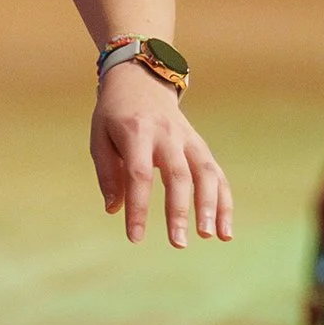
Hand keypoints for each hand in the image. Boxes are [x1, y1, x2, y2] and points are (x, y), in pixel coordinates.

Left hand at [90, 68, 233, 246]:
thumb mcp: (100, 138)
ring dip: (211, 206)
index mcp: (137, 133)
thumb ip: (108, 173)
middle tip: (179, 243)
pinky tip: (224, 229)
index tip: (135, 238)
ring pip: (206, 173)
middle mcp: (167, 135)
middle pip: (178, 176)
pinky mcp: (200, 145)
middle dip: (179, 211)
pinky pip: (216, 173)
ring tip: (210, 236)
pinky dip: (223, 201)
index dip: (138, 208)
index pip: (139, 175)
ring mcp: (188, 139)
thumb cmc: (114, 115)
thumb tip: (114, 210)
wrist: (141, 81)